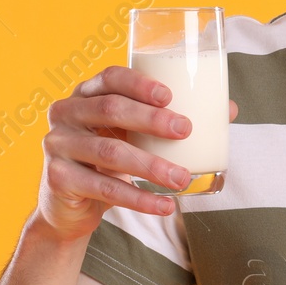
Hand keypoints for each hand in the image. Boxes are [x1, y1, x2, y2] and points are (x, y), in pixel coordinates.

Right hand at [35, 64, 237, 240]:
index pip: (110, 77)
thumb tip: (228, 110)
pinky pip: (104, 188)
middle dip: (151, 120)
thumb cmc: (110, 162)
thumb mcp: (134, 137)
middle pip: (110, 109)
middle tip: (185, 130)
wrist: (70, 207)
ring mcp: (57, 145)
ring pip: (109, 152)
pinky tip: (164, 206)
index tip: (170, 95)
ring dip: (151, 166)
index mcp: (86, 94)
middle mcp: (66, 113)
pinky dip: (138, 198)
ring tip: (182, 178)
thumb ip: (169, 122)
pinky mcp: (58, 178)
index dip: (139, 83)